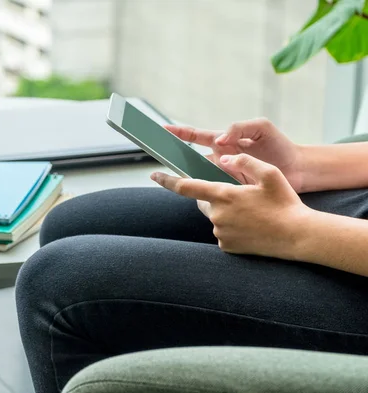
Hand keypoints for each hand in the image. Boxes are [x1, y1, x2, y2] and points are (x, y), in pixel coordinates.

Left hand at [151, 154, 311, 258]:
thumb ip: (245, 161)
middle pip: (204, 202)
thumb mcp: (270, 174)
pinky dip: (232, 228)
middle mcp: (217, 215)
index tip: (154, 175)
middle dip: (214, 197)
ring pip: (215, 218)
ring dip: (226, 213)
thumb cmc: (285, 203)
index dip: (167, 180)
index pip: (186, 187)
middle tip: (240, 198)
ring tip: (253, 214)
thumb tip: (226, 158)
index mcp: (223, 195)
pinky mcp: (226, 246)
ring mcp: (220, 233)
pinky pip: (223, 233)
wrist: (298, 236)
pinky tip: (252, 227)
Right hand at [165, 118, 303, 192]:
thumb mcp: (262, 128)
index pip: (198, 136)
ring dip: (192, 178)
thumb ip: (239, 128)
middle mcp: (222, 159)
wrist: (299, 170)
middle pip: (193, 159)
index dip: (180, 133)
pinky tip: (203, 195)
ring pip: (202, 177)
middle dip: (177, 159)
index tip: (162, 130)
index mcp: (226, 142)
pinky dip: (208, 193)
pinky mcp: (233, 190)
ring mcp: (226, 175)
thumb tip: (220, 140)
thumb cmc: (280, 146)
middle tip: (161, 159)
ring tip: (178, 179)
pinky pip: (215, 191)